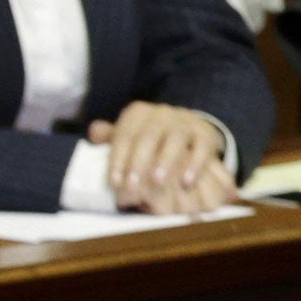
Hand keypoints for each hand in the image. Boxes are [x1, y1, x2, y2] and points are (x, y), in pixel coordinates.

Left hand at [88, 103, 236, 214]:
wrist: (184, 127)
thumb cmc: (147, 138)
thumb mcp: (127, 134)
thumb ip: (110, 136)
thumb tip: (94, 134)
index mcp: (137, 113)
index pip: (124, 135)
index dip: (118, 159)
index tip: (115, 182)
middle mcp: (161, 113)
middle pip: (147, 136)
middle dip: (138, 163)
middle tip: (131, 187)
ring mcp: (185, 121)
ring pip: (175, 138)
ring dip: (165, 161)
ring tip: (156, 182)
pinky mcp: (206, 132)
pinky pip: (202, 146)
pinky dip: (195, 164)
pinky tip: (187, 182)